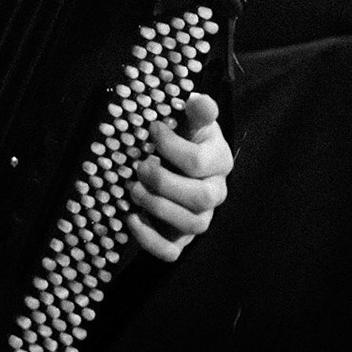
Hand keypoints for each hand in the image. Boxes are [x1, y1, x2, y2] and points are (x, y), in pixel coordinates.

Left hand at [127, 92, 231, 262]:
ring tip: (133, 189)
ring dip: (158, 207)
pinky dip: (149, 240)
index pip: (199, 161)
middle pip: (201, 198)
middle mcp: (215, 192)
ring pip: (192, 225)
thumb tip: (198, 100)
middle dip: (164, 182)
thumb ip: (198, 112)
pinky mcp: (181, 238)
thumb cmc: (185, 139)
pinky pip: (172, 251)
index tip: (151, 129)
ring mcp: (201, 217)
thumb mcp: (191, 122)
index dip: (170, 146)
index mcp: (219, 162)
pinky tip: (131, 218)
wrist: (181, 164)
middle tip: (140, 166)